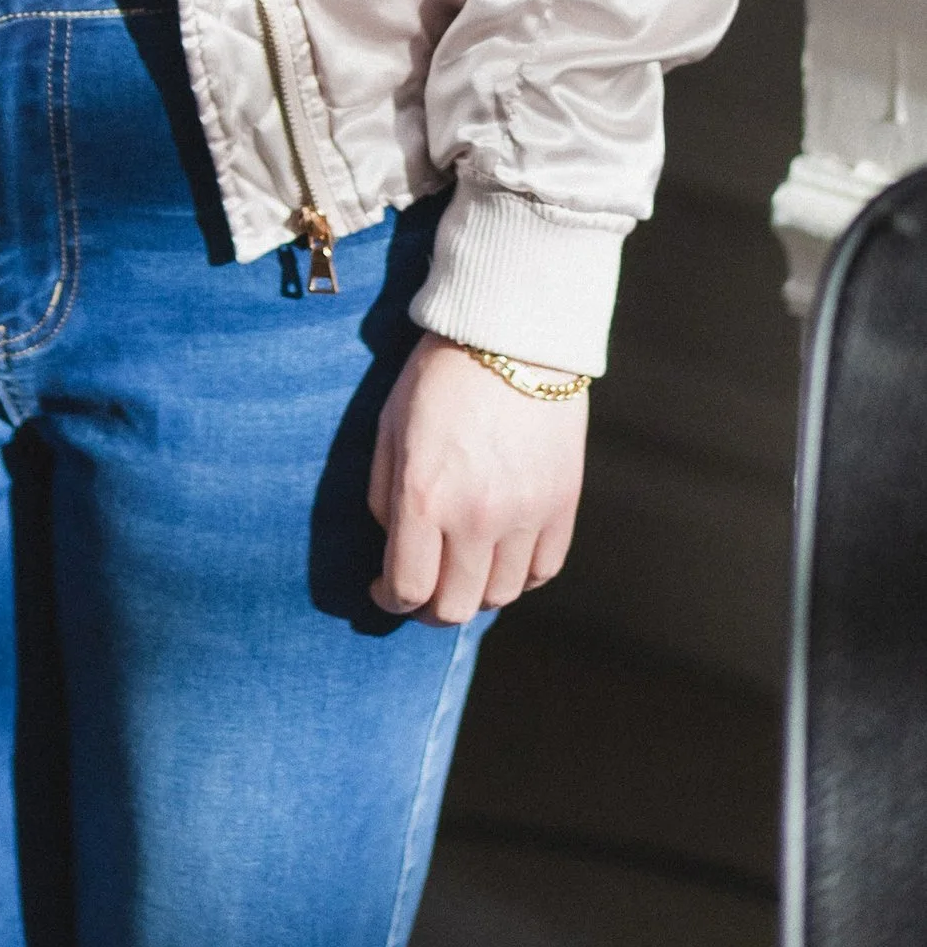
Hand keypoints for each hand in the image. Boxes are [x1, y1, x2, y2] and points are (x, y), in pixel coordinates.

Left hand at [368, 333, 587, 624]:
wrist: (512, 337)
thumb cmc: (439, 378)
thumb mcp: (389, 428)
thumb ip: (383, 495)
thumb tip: (392, 544)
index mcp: (424, 497)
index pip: (407, 588)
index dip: (390, 600)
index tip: (384, 589)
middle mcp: (477, 517)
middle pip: (455, 607)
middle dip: (428, 609)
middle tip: (419, 591)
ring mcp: (525, 516)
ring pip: (501, 596)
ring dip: (474, 594)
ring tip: (460, 572)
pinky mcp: (562, 506)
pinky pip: (543, 571)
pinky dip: (520, 577)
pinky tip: (501, 559)